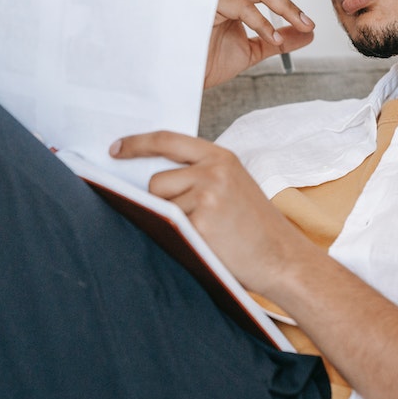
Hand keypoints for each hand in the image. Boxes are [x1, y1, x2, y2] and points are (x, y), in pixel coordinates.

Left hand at [110, 131, 312, 294]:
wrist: (282, 258)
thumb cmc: (254, 226)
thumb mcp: (232, 185)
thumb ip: (199, 173)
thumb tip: (149, 178)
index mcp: (221, 157)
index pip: (167, 140)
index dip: (136, 143)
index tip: (115, 149)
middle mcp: (213, 171)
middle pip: (156, 180)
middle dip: (162, 201)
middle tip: (194, 219)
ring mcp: (207, 196)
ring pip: (159, 205)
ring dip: (171, 220)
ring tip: (205, 231)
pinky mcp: (201, 222)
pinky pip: (168, 227)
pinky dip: (177, 237)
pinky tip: (204, 242)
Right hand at [205, 0, 317, 88]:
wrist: (186, 77)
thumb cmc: (209, 60)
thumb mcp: (254, 49)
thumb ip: (278, 40)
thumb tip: (307, 35)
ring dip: (287, 7)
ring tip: (305, 24)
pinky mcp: (210, 6)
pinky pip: (244, 9)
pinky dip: (264, 24)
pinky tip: (276, 39)